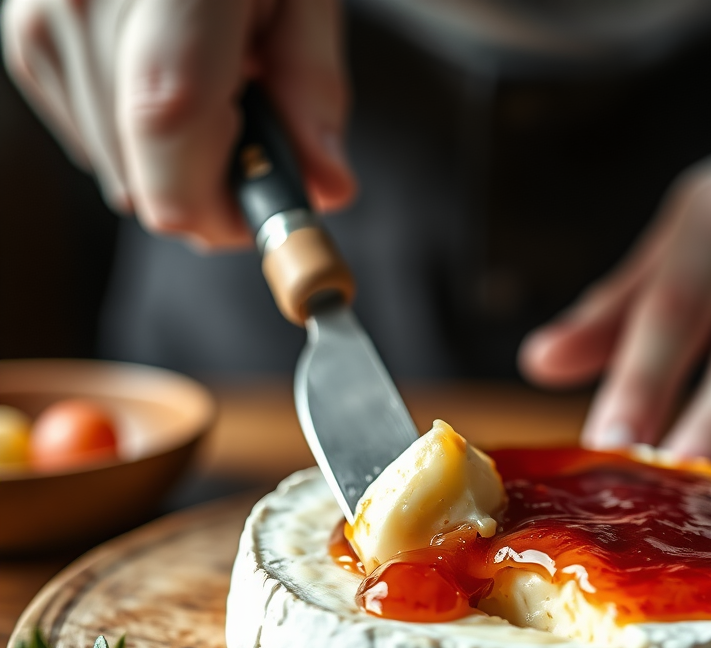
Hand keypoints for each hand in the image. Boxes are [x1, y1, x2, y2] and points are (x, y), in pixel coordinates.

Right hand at [2, 0, 354, 247]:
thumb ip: (315, 91)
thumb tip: (327, 190)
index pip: (171, 125)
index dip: (223, 202)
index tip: (265, 211)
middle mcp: (82, 1)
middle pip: (147, 184)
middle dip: (212, 186)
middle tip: (249, 124)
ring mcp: (41, 23)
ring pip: (121, 178)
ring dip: (177, 161)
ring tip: (204, 78)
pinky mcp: (24, 42)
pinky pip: (96, 145)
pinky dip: (140, 137)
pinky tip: (160, 72)